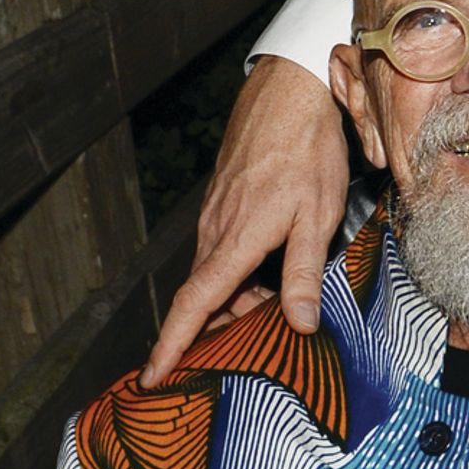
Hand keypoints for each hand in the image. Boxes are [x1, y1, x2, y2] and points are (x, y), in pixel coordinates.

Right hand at [142, 56, 348, 384]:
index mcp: (234, 241)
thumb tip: (299, 325)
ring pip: (215, 275)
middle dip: (217, 330)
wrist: (289, 93)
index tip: (152, 376)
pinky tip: (268, 276)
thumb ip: (303, 273)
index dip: (171, 345)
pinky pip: (220, 252)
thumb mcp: (317, 217)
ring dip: (236, 300)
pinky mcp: (222, 202)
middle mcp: (215, 232)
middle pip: (205, 298)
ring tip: (271, 313)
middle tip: (244, 354)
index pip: (194, 304)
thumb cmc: (307, 151)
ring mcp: (215, 215)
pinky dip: (237, 275)